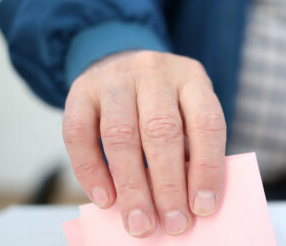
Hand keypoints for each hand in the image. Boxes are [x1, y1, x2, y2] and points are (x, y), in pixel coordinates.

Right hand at [62, 51, 225, 236]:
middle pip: (161, 130)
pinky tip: (106, 199)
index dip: (207, 168)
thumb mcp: (187, 110)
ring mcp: (114, 78)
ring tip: (140, 222)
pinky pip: (78, 134)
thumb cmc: (162, 100)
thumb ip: (190, 147)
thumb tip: (190, 202)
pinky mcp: (80, 90)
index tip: (203, 207)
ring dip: (132, 186)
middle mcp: (153, 71)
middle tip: (173, 224)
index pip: (205, 123)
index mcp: (191, 77)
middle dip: (168, 185)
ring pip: (120, 135)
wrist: (120, 60)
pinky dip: (91, 172)